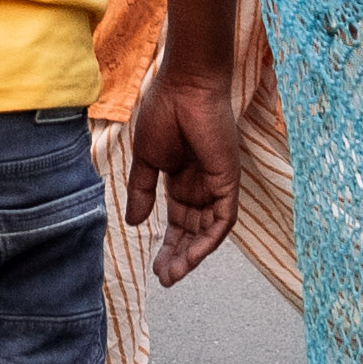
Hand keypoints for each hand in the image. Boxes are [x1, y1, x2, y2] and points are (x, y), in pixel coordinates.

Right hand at [124, 94, 239, 281]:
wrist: (185, 86)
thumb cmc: (164, 112)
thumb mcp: (146, 159)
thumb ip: (142, 191)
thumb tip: (134, 223)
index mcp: (183, 179)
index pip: (178, 221)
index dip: (167, 244)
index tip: (154, 267)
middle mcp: (202, 185)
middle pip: (193, 230)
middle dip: (179, 255)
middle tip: (164, 277)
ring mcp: (217, 183)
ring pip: (209, 230)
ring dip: (193, 254)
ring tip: (174, 273)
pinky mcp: (229, 179)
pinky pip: (224, 218)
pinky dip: (210, 239)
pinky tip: (193, 255)